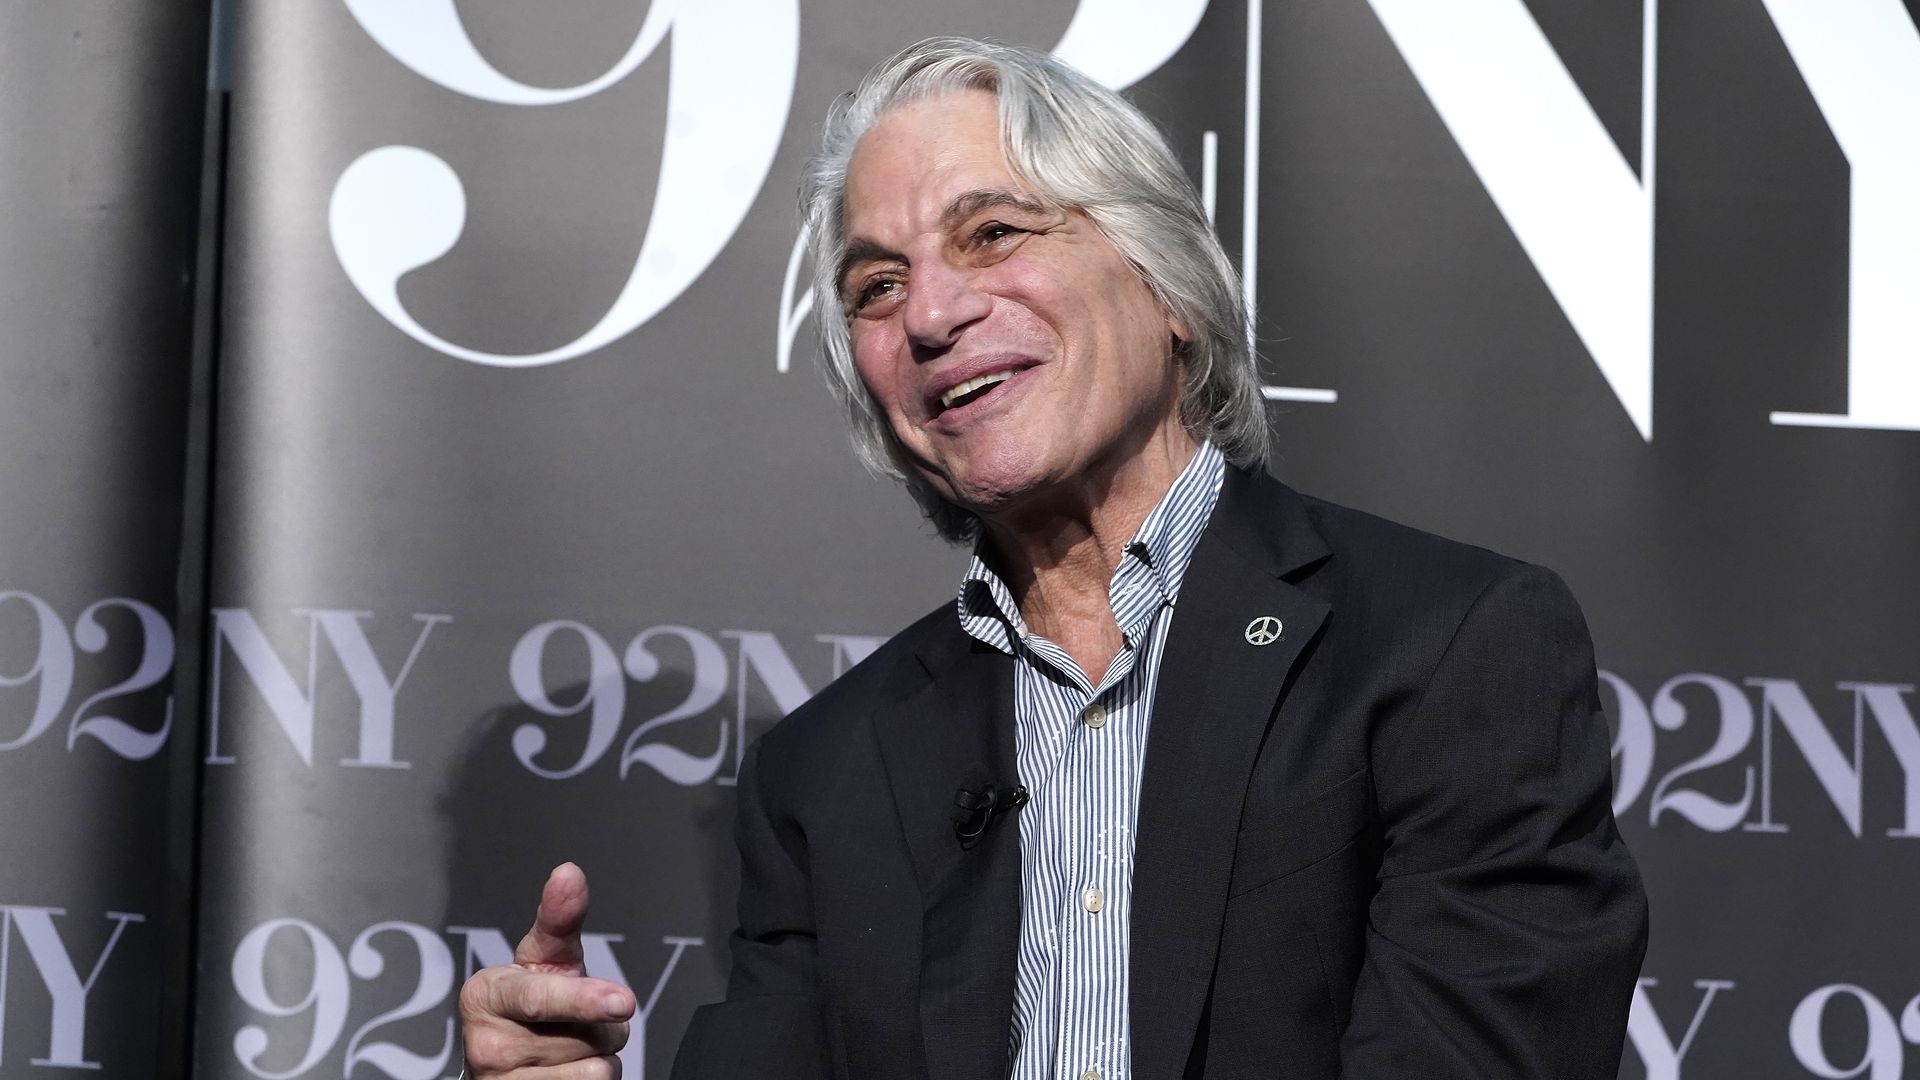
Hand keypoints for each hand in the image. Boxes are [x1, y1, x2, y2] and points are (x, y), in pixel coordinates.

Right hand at [459, 863, 636, 1078]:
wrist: (506, 1065)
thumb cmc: (532, 1003)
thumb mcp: (545, 959)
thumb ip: (559, 919)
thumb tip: (568, 872)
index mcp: (484, 996)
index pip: (540, 998)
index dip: (583, 1000)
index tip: (622, 1001)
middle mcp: (484, 1046)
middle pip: (584, 1036)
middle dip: (600, 1026)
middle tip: (581, 1019)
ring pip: (592, 1071)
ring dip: (597, 1056)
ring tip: (571, 1047)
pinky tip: (569, 1072)